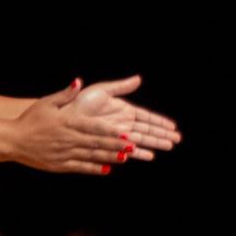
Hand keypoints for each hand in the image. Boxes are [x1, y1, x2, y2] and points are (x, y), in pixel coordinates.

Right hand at [11, 76, 171, 174]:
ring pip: (90, 156)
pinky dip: (93, 169)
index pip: (93, 127)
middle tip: (133, 146)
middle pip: (96, 143)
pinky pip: (79, 168)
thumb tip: (78, 82)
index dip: (111, 131)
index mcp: (66, 122)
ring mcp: (63, 153)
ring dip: (109, 157)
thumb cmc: (29, 119)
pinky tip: (106, 170)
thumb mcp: (46, 102)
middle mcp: (67, 139)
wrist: (11, 140)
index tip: (126, 132)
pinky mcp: (58, 165)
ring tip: (125, 158)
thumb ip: (65, 94)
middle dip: (115, 145)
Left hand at [55, 75, 179, 160]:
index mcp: (122, 110)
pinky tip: (148, 156)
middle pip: (146, 130)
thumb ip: (120, 87)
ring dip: (153, 144)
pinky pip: (124, 149)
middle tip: (176, 140)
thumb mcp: (100, 92)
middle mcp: (120, 123)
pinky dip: (136, 153)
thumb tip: (138, 79)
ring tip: (168, 147)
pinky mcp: (106, 144)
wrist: (59, 117)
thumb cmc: (77, 103)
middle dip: (161, 134)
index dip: (159, 121)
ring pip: (138, 140)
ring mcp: (114, 135)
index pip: (146, 117)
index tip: (173, 126)